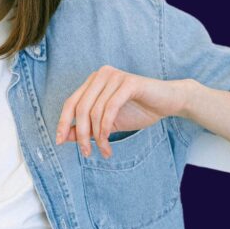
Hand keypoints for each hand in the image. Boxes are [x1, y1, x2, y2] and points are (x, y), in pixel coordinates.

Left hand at [55, 65, 189, 157]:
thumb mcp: (107, 123)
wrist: (169, 102)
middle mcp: (100, 75)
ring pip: (95, 111)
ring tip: (105, 150)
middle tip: (86, 153)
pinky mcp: (128, 82)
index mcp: (92, 82)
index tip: (60, 142)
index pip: (70, 103)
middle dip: (81, 134)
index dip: (63, 123)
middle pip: (80, 108)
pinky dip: (106, 127)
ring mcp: (114, 77)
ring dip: (97, 136)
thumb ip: (86, 127)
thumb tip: (64, 137)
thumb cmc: (138, 110)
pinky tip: (109, 140)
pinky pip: (110, 108)